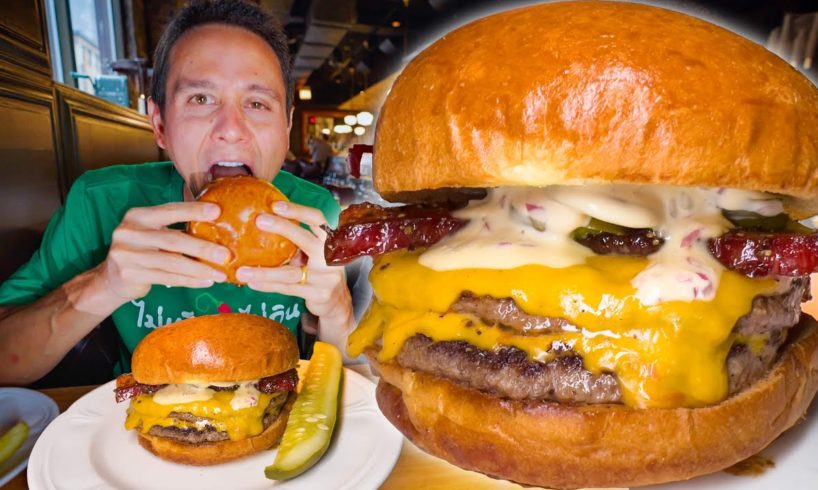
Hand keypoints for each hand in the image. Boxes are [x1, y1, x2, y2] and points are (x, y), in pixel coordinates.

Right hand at [95, 202, 229, 304]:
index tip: (217, 211)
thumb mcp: (151, 233)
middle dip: (203, 248)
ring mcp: (127, 255)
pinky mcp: (131, 275)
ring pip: (172, 262)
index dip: (193, 210)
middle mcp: (129, 232)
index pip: (170, 210)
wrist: (110, 277)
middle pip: (174, 240)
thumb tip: (216, 226)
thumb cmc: (142, 250)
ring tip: (220, 274)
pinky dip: (190, 281)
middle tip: (225, 255)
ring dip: (200, 269)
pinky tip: (206, 282)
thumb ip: (174, 228)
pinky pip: (167, 278)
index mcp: (138, 216)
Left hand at [235, 201, 353, 339]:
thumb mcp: (314, 254)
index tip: (275, 205)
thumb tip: (264, 222)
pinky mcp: (320, 294)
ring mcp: (327, 277)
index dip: (298, 211)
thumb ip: (298, 241)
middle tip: (259, 220)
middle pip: (306, 239)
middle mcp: (331, 256)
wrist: (336, 302)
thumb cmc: (319, 272)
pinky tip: (252, 283)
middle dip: (282, 227)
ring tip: (242, 270)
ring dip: (264, 271)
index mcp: (329, 241)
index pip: (317, 219)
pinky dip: (269, 285)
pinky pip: (289, 289)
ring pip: (291, 272)